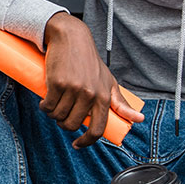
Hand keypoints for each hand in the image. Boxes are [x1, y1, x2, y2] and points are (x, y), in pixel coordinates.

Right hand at [41, 12, 144, 148]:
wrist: (72, 38)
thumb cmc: (90, 62)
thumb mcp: (109, 81)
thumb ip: (121, 102)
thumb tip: (140, 119)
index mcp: (104, 97)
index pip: (97, 129)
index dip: (86, 141)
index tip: (78, 144)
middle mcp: (90, 94)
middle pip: (72, 125)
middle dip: (64, 124)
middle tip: (62, 115)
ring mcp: (72, 88)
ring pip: (58, 116)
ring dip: (53, 115)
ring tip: (55, 105)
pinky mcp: (57, 83)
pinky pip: (47, 106)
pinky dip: (44, 107)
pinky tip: (46, 102)